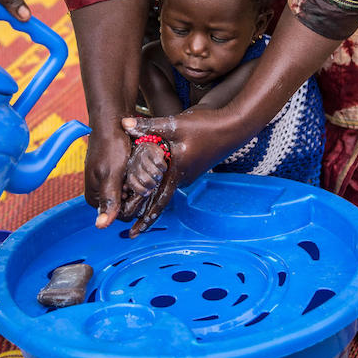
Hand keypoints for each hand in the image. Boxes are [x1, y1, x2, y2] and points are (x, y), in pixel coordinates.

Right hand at [84, 125, 131, 228]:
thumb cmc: (110, 146)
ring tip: (133, 166)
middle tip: (132, 172)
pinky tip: (134, 163)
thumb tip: (100, 227)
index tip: (132, 183)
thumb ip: (108, 200)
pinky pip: (130, 183)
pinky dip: (135, 176)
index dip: (131, 201)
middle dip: (134, 192)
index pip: (120, 215)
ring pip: (130, 194)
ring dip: (136, 183)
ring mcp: (107, 184)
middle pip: (126, 206)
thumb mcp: (111, 175)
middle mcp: (99, 194)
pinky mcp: (115, 175)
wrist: (112, 122)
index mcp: (93, 198)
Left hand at [121, 110, 237, 235]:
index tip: (133, 233)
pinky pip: (173, 176)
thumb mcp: (174, 125)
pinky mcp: (193, 165)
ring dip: (151, 191)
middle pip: (160, 198)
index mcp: (177, 173)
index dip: (145, 219)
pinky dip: (160, 179)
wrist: (233, 125)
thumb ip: (149, 126)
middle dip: (144, 211)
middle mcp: (184, 177)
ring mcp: (189, 172)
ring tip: (134, 201)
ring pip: (166, 185)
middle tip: (130, 228)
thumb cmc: (206, 126)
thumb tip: (124, 123)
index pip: (158, 202)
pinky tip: (152, 174)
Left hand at [124, 142, 168, 197]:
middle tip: (155, 180)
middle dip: (154, 183)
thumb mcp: (137, 176)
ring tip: (159, 173)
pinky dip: (163, 167)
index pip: (136, 187)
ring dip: (159, 175)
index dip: (144, 191)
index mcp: (130, 174)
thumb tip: (145, 196)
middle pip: (147, 181)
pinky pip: (160, 164)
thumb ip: (139, 187)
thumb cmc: (143, 166)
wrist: (146, 147)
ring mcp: (142, 157)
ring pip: (155, 173)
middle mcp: (134, 165)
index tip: (149, 191)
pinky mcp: (151, 151)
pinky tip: (162, 166)